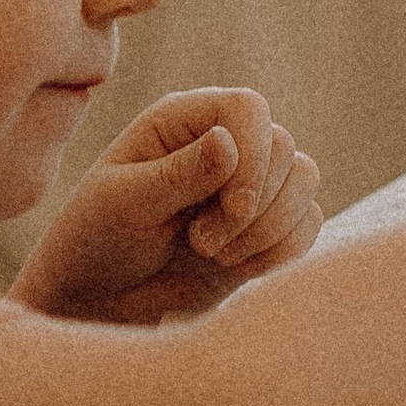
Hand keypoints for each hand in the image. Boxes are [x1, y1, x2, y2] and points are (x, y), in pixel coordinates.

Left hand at [14, 89, 323, 325]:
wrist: (98, 297)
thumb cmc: (97, 239)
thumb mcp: (124, 204)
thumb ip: (178, 174)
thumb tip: (227, 141)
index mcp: (183, 119)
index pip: (249, 108)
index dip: (254, 154)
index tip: (235, 208)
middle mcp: (223, 141)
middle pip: (283, 147)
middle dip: (254, 206)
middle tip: (201, 244)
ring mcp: (247, 182)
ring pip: (304, 180)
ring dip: (270, 229)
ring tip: (215, 256)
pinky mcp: (264, 224)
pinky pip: (308, 222)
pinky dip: (283, 250)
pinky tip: (237, 268)